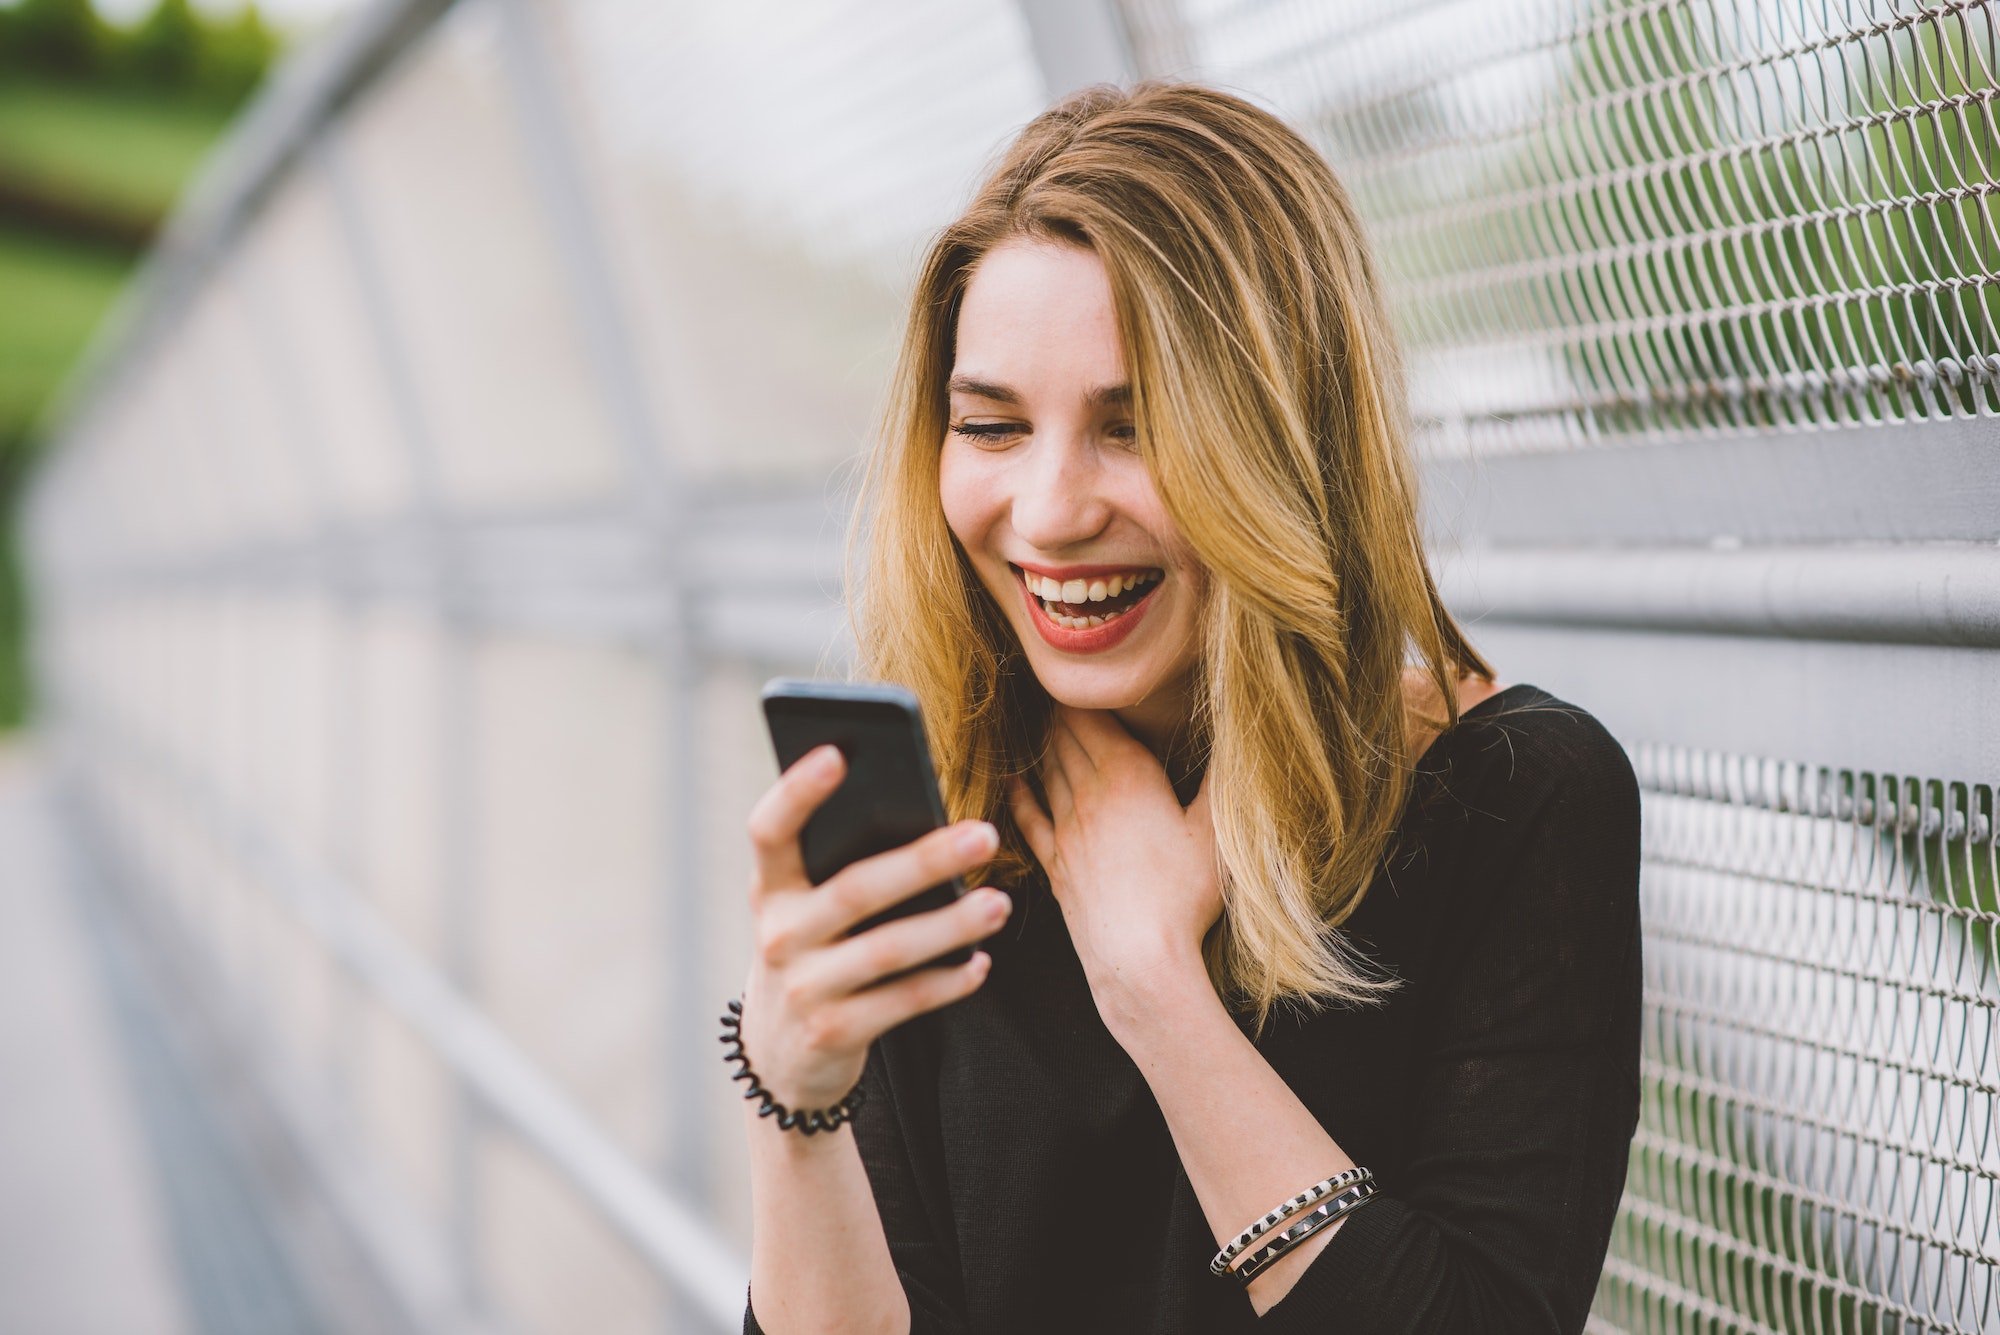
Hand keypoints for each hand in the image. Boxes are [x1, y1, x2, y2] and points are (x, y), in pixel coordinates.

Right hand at [740, 744, 1013, 1111]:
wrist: (780, 1055)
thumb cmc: (814, 949)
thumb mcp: (805, 907)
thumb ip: (841, 865)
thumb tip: (927, 819)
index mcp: (770, 887)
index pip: (769, 831)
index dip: (796, 792)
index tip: (837, 753)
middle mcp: (779, 934)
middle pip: (855, 890)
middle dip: (925, 860)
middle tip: (985, 834)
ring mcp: (804, 987)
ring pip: (887, 951)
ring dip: (950, 925)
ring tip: (999, 904)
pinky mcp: (834, 1032)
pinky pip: (902, 1002)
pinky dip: (946, 982)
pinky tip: (981, 963)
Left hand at [1007, 704, 1220, 1012]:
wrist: (1138, 957)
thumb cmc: (1185, 894)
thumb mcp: (1216, 829)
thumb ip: (1220, 777)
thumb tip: (1235, 733)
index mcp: (1127, 775)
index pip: (1092, 719)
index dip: (1083, 696)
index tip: (1080, 677)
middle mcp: (1087, 795)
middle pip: (1065, 740)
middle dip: (1063, 714)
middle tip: (1063, 694)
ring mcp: (1065, 831)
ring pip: (1047, 772)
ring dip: (1046, 746)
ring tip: (1047, 727)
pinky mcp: (1054, 865)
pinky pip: (1029, 817)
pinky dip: (1020, 794)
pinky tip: (1013, 783)